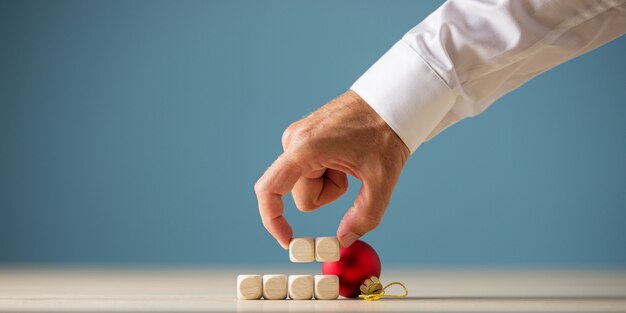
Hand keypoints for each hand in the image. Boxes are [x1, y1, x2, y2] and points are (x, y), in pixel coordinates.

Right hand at [254, 90, 409, 248]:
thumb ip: (364, 216)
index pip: (270, 190)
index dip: (273, 220)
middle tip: (352, 175)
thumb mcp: (382, 179)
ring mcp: (297, 137)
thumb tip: (343, 241)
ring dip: (329, 184)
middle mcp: (294, 141)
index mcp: (305, 148)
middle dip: (327, 195)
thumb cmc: (385, 133)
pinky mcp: (303, 137)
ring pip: (306, 185)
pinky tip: (345, 156)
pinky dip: (328, 173)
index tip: (289, 241)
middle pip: (301, 195)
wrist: (389, 102)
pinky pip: (309, 170)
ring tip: (350, 162)